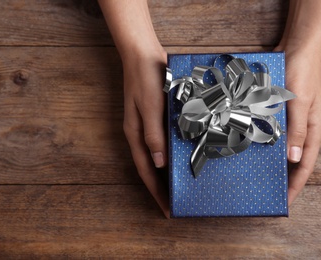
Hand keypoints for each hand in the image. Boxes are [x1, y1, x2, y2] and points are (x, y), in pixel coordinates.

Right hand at [121, 45, 169, 216]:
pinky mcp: (157, 116)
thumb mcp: (150, 107)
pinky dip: (173, 153)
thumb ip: (154, 134)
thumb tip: (158, 164)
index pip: (146, 171)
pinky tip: (184, 156)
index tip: (167, 210)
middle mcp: (141, 133)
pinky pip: (165, 141)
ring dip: (168, 172)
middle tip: (177, 203)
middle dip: (163, 188)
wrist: (143, 54)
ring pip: (159, 156)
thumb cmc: (146, 78)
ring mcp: (149, 125)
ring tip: (182, 187)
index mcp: (136, 134)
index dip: (157, 192)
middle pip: (152, 167)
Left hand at [274, 45, 320, 204]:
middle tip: (268, 193)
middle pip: (293, 160)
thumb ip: (297, 129)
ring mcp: (289, 120)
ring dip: (272, 162)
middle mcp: (301, 128)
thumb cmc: (302, 73)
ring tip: (258, 176)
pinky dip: (264, 143)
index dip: (296, 185)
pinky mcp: (278, 112)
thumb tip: (294, 158)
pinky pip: (271, 133)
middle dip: (283, 178)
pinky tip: (252, 149)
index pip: (305, 165)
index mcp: (312, 130)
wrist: (296, 48)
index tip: (285, 202)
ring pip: (281, 148)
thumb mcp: (301, 103)